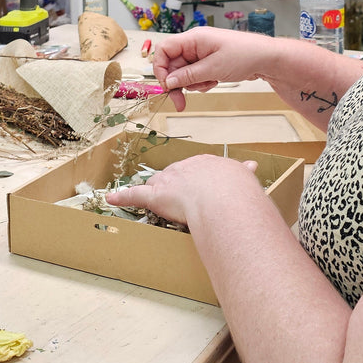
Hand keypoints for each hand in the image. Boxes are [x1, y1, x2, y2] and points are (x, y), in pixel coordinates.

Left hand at [106, 155, 258, 225]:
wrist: (222, 194)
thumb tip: (252, 167)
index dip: (196, 180)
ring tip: (153, 199)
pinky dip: (123, 197)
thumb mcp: (243, 176)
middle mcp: (184, 168)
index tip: (198, 185)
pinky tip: (111, 198)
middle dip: (176, 186)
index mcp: (205, 163)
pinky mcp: (156, 196)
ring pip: (156, 185)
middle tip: (181, 199)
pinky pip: (136, 195)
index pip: (195, 169)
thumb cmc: (235, 188)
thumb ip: (243, 172)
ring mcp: (168, 181)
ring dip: (154, 192)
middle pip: (174, 176)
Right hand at [153, 28, 274, 109]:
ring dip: (193, 84)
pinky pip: (196, 76)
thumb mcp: (213, 68)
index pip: (164, 50)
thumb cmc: (244, 55)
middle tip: (180, 103)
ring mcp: (202, 54)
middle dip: (177, 83)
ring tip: (209, 83)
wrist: (267, 59)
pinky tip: (214, 82)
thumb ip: (188, 75)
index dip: (160, 68)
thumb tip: (168, 82)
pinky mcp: (209, 63)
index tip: (166, 86)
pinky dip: (202, 83)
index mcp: (193, 38)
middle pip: (173, 65)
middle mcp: (195, 45)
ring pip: (184, 73)